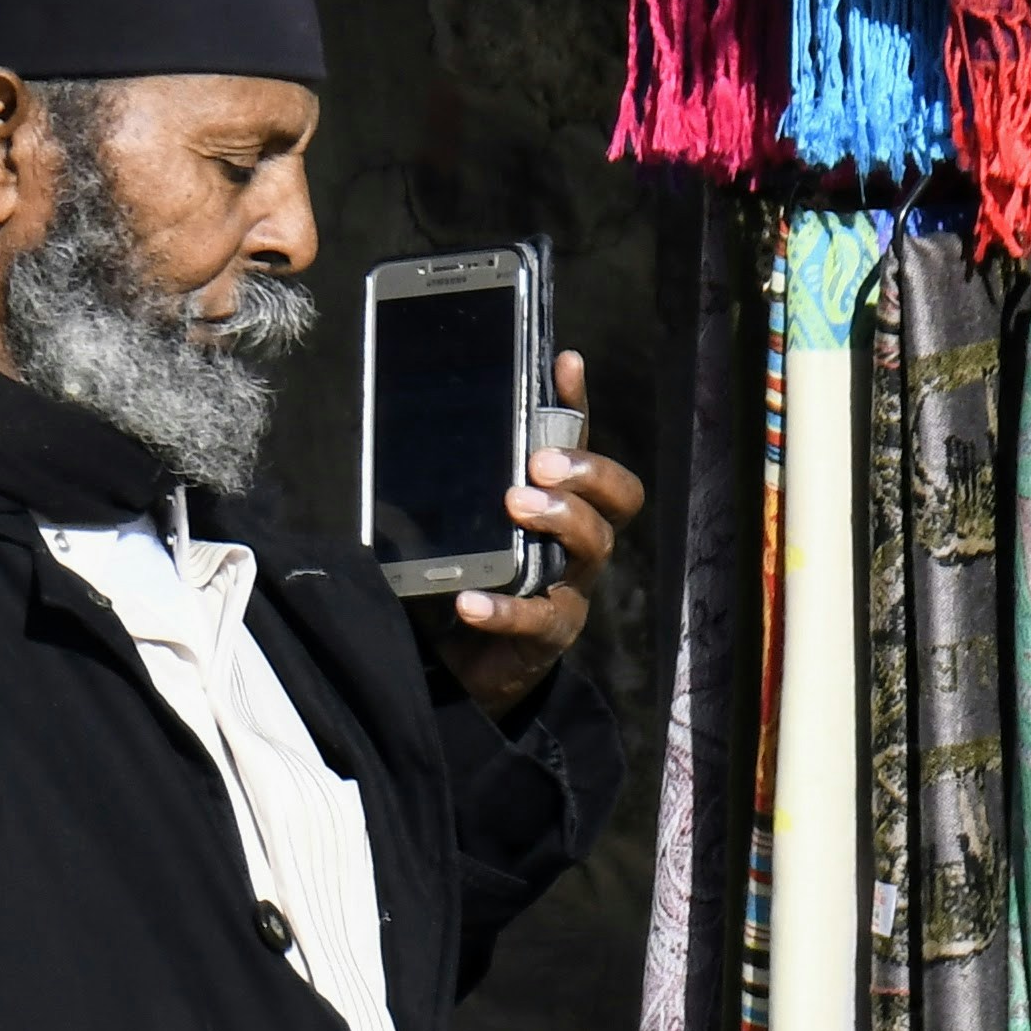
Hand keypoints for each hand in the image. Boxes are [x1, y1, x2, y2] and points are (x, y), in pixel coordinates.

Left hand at [446, 352, 639, 709]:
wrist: (456, 666)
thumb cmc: (464, 578)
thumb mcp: (457, 523)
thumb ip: (452, 484)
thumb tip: (411, 422)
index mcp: (560, 506)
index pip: (582, 447)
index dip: (578, 406)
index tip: (564, 364)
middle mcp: (578, 543)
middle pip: (618, 498)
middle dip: (588, 470)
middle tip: (541, 461)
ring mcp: (569, 588)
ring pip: (596, 545)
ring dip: (561, 518)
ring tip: (516, 504)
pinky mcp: (547, 636)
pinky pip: (538, 619)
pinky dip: (503, 609)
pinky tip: (470, 601)